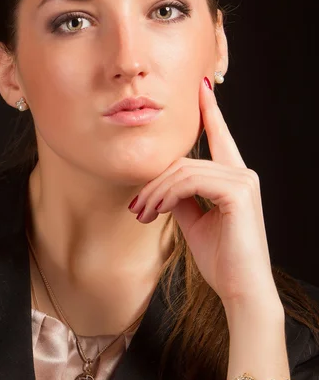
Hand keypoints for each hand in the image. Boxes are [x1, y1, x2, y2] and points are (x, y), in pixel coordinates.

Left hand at [128, 77, 278, 307]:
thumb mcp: (195, 221)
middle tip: (137, 207)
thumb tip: (164, 183)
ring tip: (142, 213)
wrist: (241, 291)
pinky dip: (166, 195)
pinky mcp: (237, 192)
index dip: (209, 111)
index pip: (220, 136)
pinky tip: (157, 211)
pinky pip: (189, 181)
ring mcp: (242, 180)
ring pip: (183, 170)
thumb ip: (182, 196)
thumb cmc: (221, 259)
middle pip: (184, 160)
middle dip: (154, 182)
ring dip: (155, 192)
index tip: (201, 88)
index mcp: (234, 178)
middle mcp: (242, 173)